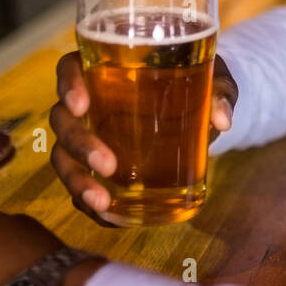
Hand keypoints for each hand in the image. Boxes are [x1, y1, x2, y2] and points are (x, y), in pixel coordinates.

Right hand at [49, 52, 237, 221]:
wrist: (199, 109)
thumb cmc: (199, 83)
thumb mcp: (214, 80)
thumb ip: (219, 92)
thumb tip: (222, 120)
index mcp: (105, 69)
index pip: (70, 69)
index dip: (68, 85)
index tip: (81, 105)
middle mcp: (88, 102)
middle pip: (63, 120)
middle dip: (80, 144)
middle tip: (108, 165)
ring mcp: (88, 134)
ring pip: (64, 156)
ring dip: (77, 181)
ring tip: (102, 202)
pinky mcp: (95, 164)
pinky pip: (81, 183)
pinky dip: (88, 202)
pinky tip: (107, 216)